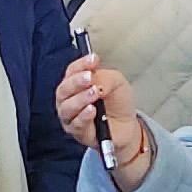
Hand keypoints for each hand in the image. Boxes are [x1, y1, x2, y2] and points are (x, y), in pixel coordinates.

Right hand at [58, 54, 157, 190]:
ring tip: (95, 93)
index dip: (81, 64)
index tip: (94, 60)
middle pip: (64, 89)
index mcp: (77, 83)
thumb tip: (94, 77)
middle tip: (90, 77)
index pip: (72, 71)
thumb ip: (105, 77)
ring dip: (80, 99)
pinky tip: (92, 110)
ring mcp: (71, 116)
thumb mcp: (116, 82)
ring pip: (67, 107)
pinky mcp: (78, 132)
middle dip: (76, 82)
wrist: (127, 126)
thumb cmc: (118, 103)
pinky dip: (83, 116)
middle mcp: (70, 99)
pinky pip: (76, 124)